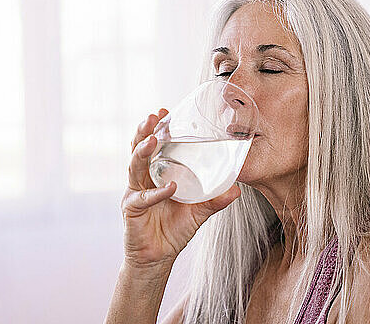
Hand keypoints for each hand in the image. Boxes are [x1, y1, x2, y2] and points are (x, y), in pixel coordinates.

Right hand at [120, 108, 241, 267]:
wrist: (158, 258)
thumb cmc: (175, 230)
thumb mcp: (199, 211)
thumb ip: (215, 200)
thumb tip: (237, 189)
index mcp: (156, 174)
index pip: (153, 146)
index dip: (157, 129)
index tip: (163, 111)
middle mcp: (142, 180)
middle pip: (138, 150)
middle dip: (144, 132)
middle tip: (153, 117)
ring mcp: (134, 193)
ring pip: (134, 167)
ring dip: (143, 152)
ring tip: (153, 139)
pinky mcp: (131, 210)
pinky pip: (143, 198)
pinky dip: (156, 192)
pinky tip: (170, 187)